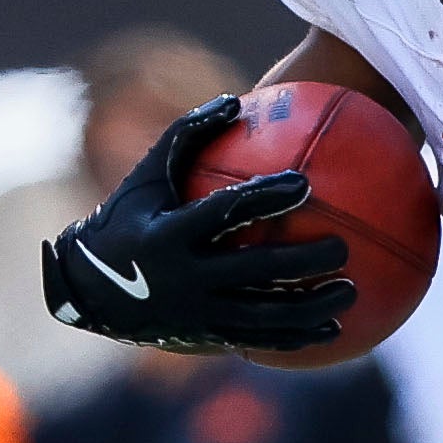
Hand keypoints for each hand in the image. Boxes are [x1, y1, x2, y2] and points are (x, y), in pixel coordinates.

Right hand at [40, 94, 351, 353]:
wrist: (91, 290)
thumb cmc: (127, 218)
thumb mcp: (147, 175)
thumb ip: (188, 134)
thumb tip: (235, 101)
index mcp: (168, 235)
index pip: (223, 214)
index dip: (264, 199)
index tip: (304, 185)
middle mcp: (184, 279)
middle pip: (254, 270)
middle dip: (302, 261)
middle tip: (342, 247)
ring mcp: (197, 314)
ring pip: (264, 316)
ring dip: (311, 307)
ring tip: (351, 292)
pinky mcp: (206, 338)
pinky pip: (259, 341)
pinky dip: (297, 337)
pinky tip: (333, 330)